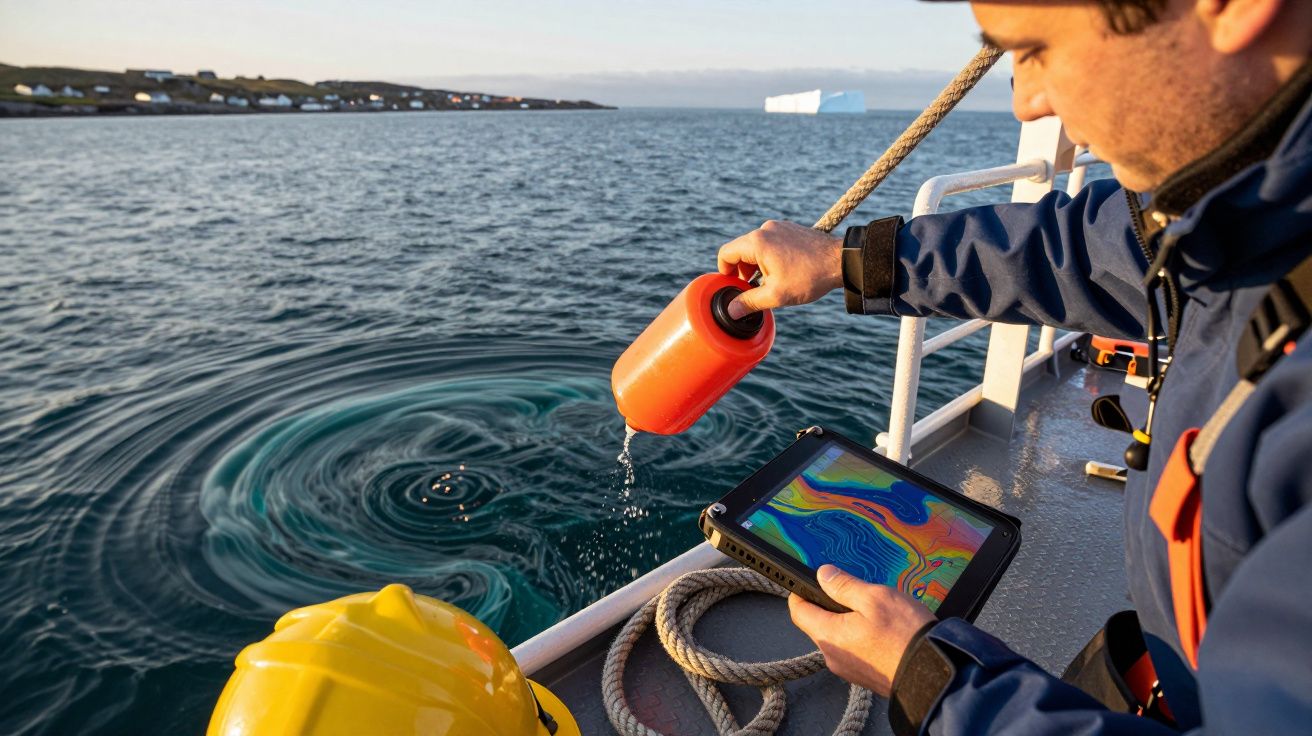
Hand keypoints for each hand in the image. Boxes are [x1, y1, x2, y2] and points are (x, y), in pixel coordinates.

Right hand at [716, 220, 842, 317]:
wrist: (841, 261)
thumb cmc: (809, 277)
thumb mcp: (776, 295)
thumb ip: (749, 302)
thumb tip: (730, 312)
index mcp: (757, 242)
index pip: (725, 253)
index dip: (724, 272)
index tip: (734, 286)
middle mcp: (765, 229)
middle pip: (740, 250)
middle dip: (743, 271)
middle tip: (754, 290)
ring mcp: (779, 227)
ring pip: (756, 247)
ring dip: (756, 265)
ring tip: (771, 282)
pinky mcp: (790, 229)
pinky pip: (770, 242)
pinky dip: (769, 257)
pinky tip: (783, 272)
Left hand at [788, 564, 936, 696]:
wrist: (933, 675)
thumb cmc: (905, 636)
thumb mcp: (875, 598)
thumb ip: (845, 585)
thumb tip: (823, 574)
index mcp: (829, 635)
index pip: (798, 611)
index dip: (800, 592)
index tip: (808, 581)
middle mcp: (833, 656)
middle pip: (817, 624)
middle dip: (828, 605)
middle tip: (851, 591)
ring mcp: (848, 669)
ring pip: (837, 637)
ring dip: (847, 621)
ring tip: (872, 610)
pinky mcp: (864, 676)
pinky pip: (853, 650)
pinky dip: (860, 636)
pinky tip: (881, 629)